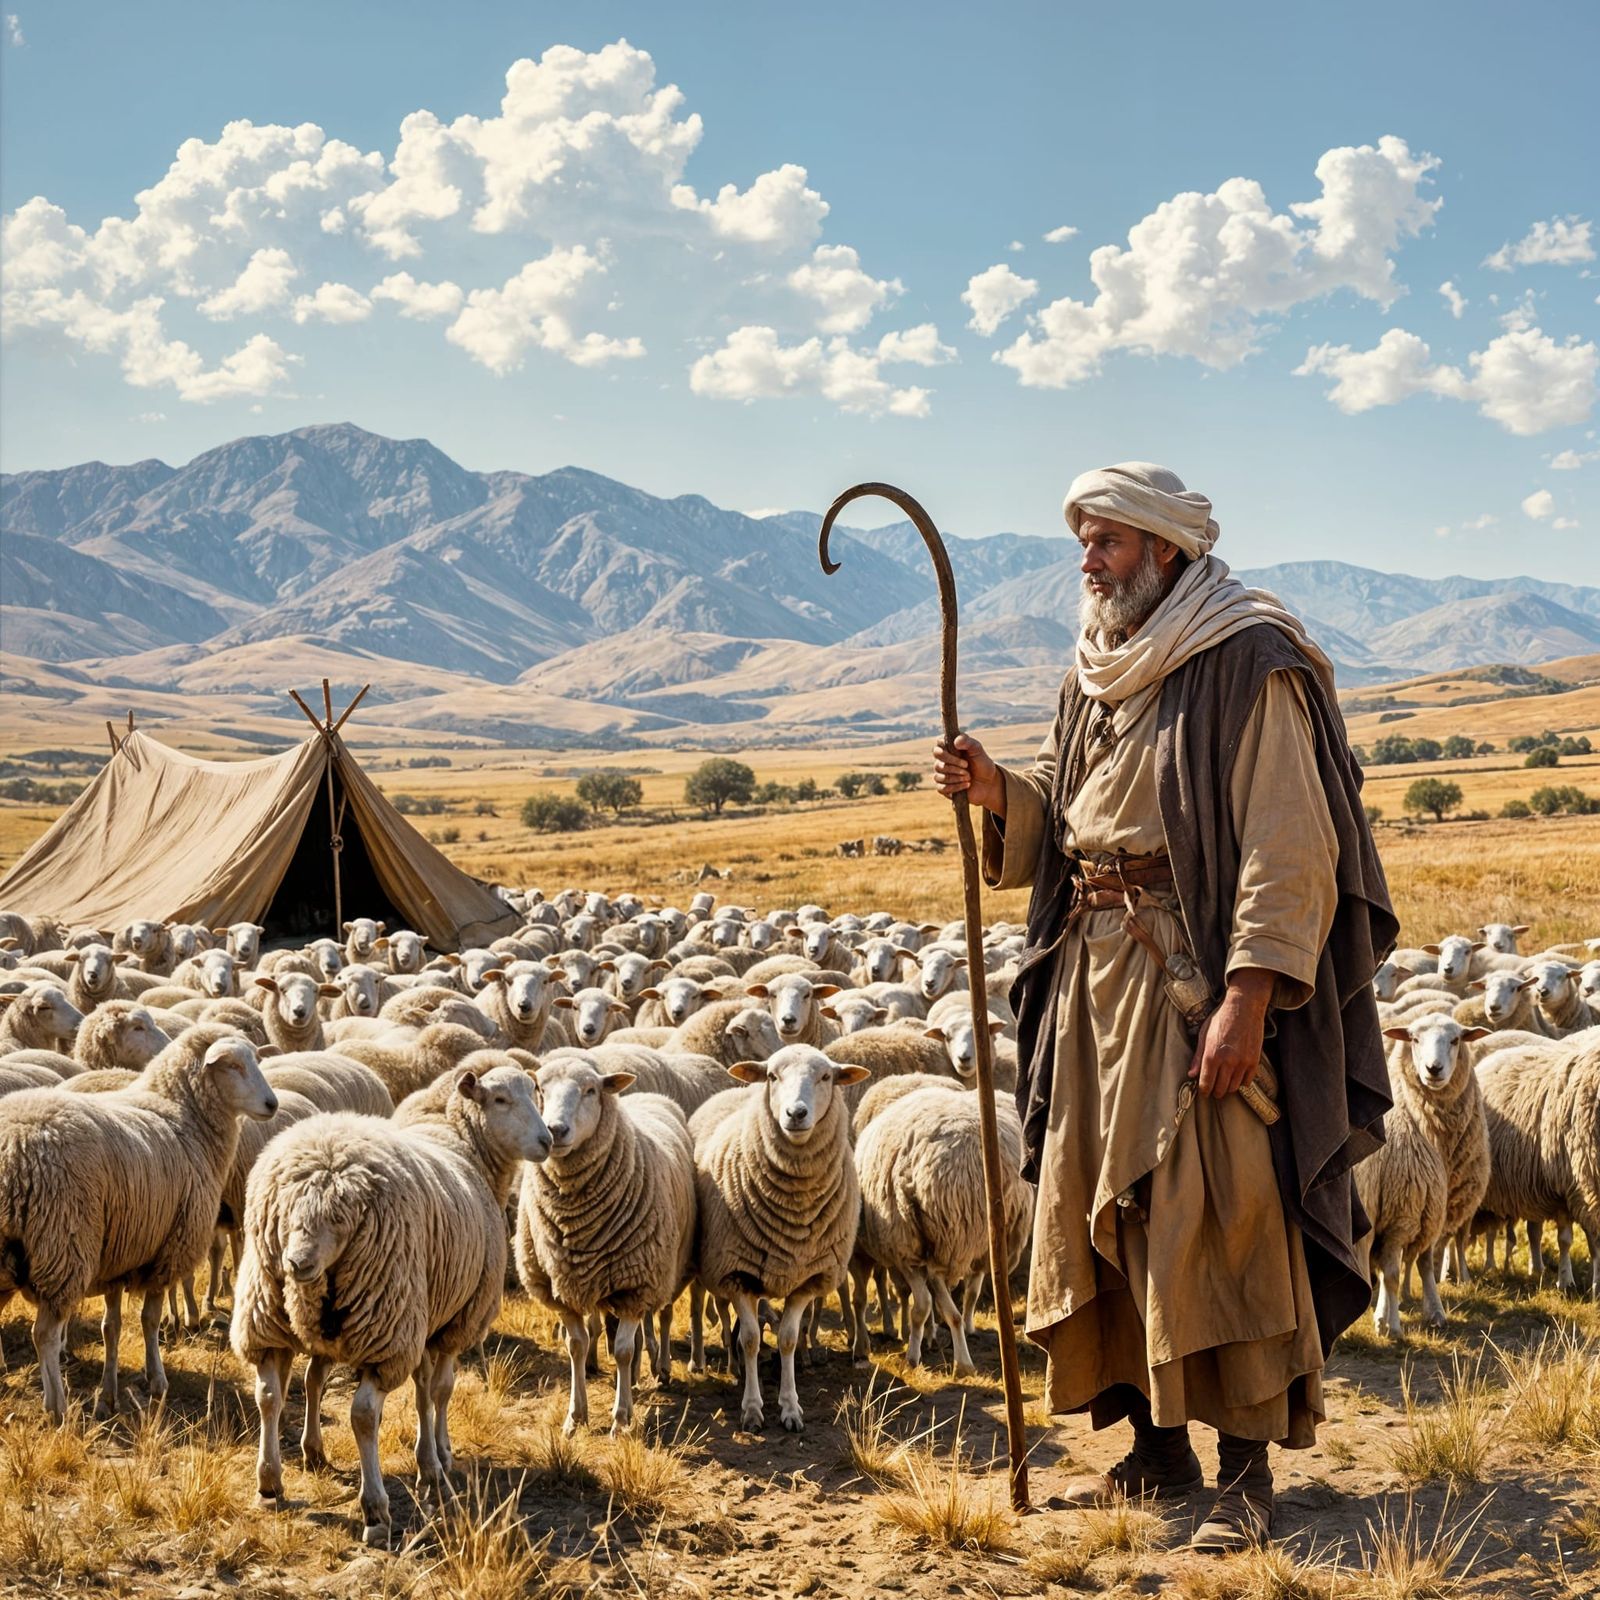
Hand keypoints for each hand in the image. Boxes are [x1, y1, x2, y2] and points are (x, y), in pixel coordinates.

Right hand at [933, 733, 1004, 814]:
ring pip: (939, 776)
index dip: (946, 751)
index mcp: (948, 748)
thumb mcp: (977, 750)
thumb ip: (968, 742)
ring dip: (956, 777)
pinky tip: (966, 785)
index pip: (938, 746)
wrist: (988, 782)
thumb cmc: (982, 763)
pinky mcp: (943, 787)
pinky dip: (955, 787)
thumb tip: (956, 741)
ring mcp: (941, 774)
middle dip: (953, 766)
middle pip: (937, 763)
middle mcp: (942, 761)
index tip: (960, 753)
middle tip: (967, 766)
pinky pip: (942, 788)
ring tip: (969, 777)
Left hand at [1187, 968, 1273, 1099]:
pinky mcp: (1254, 1061)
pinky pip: (1247, 1081)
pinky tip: (1236, 1076)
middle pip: (1220, 1089)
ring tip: (1224, 1083)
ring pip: (1234, 1087)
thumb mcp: (1203, 1034)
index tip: (1203, 1092)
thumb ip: (1198, 1057)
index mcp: (1211, 1055)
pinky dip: (1241, 1082)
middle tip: (1213, 1090)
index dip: (1204, 1091)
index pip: (1206, 1083)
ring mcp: (1242, 1062)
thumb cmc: (1220, 1018)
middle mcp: (1227, 1061)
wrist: (1243, 1007)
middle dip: (1215, 1092)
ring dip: (1228, 1088)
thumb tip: (1191, 1074)